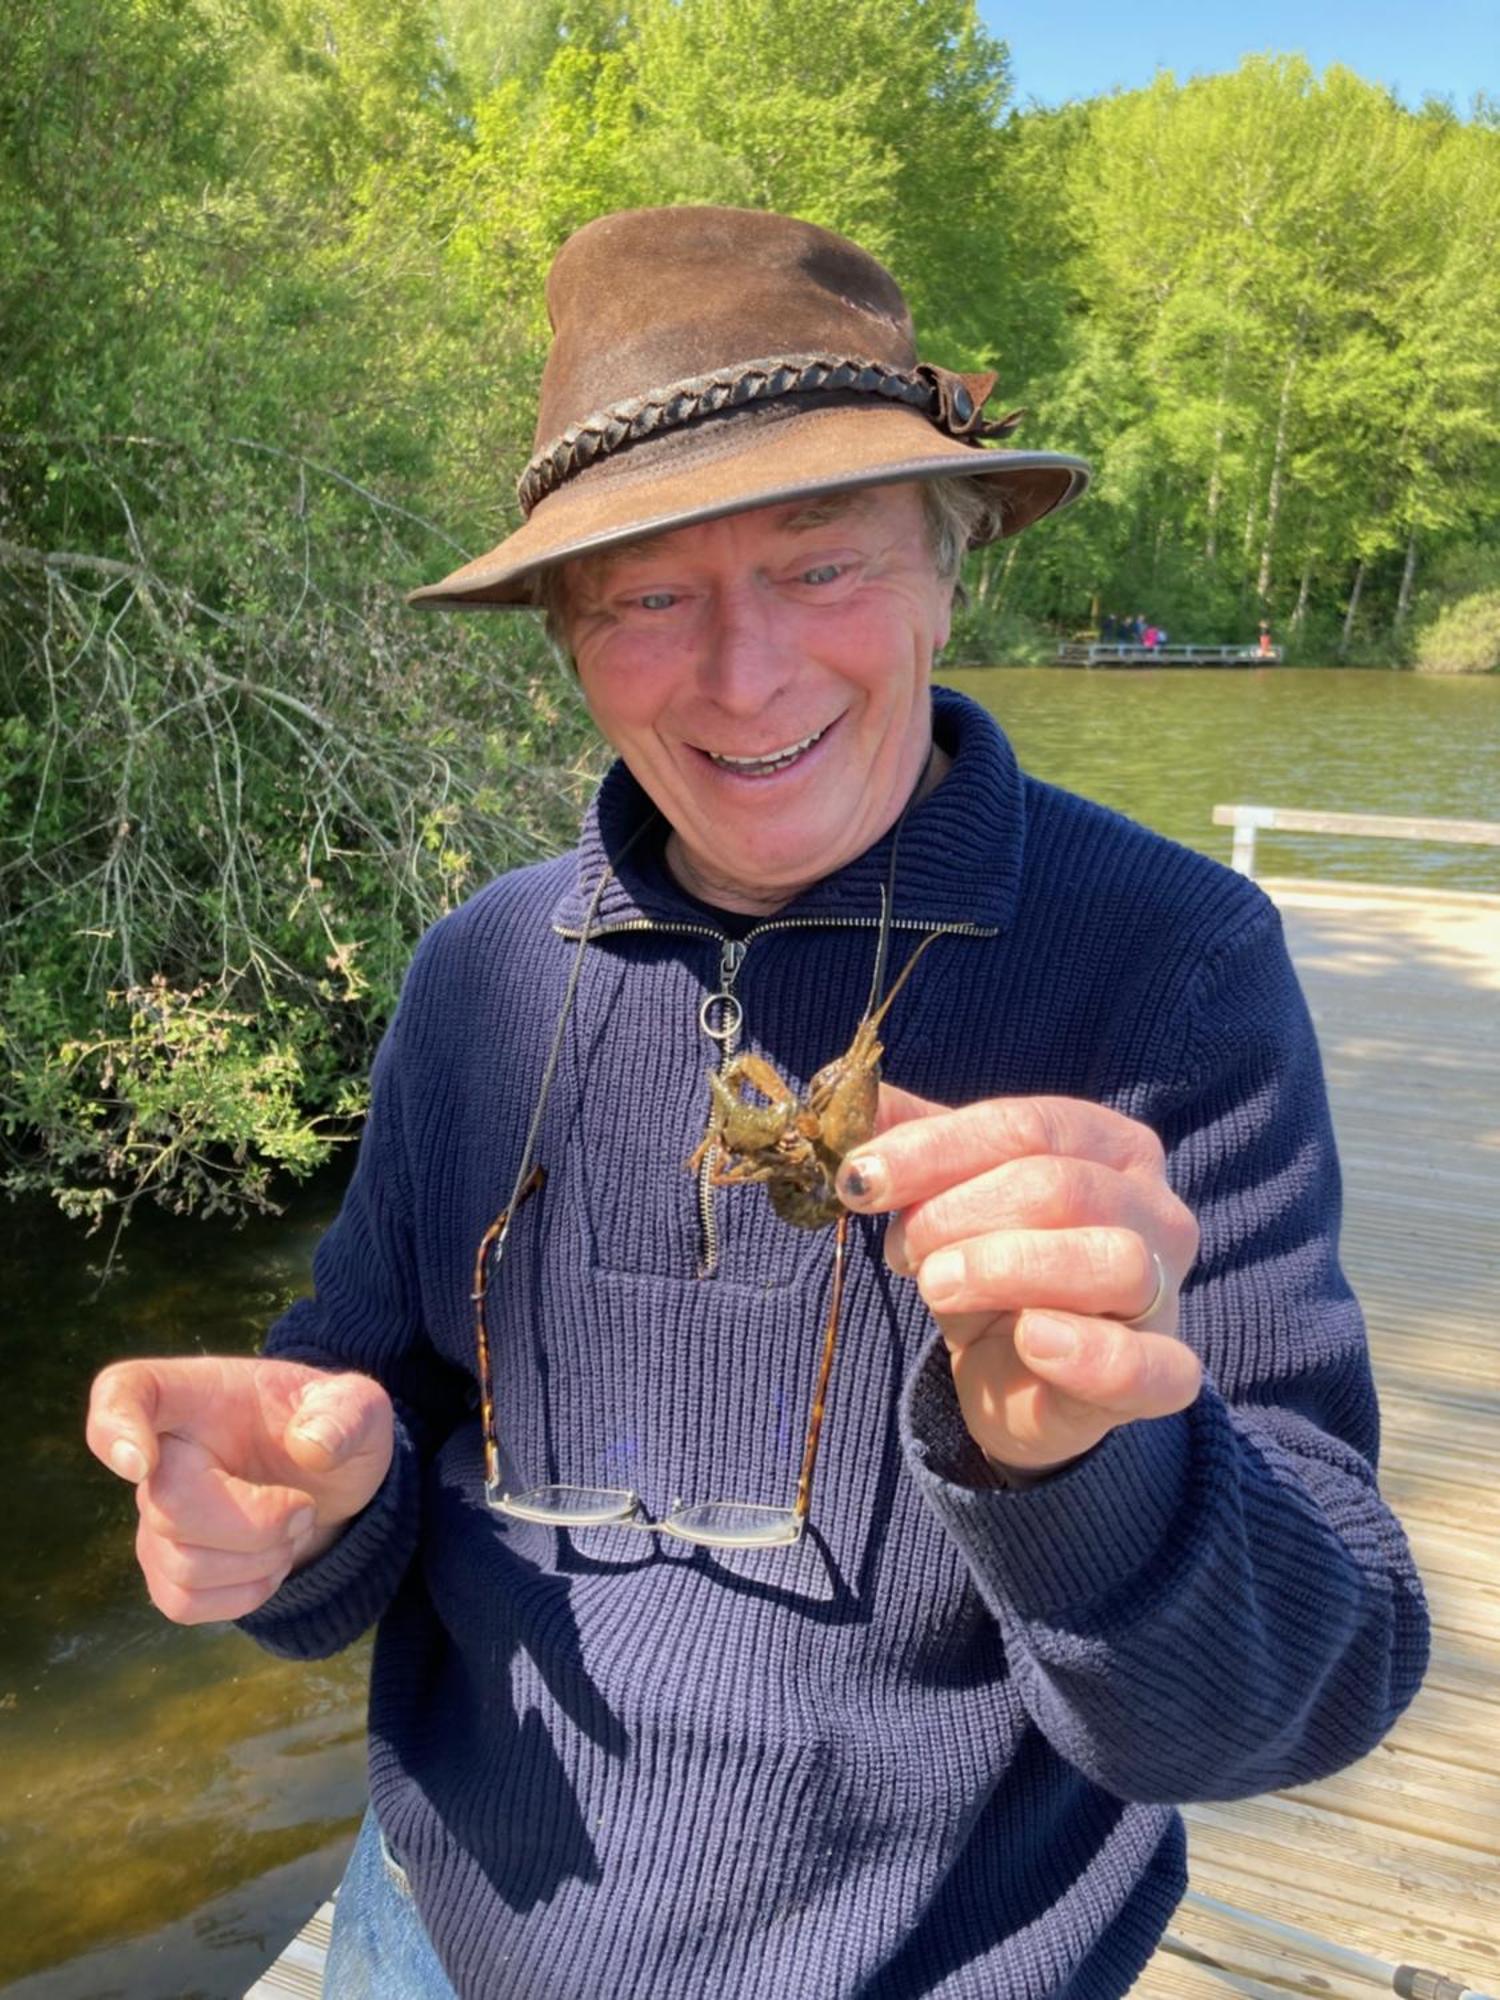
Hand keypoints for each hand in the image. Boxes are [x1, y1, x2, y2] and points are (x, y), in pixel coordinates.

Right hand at [86, 1356, 394, 1622]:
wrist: (332, 1483)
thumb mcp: (361, 1408)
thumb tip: (310, 1445)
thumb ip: (348, 1414)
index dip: (114, 1426)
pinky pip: (183, 1602)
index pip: (125, 1391)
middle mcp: (164, 1451)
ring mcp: (156, 1512)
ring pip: (181, 1563)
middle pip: (169, 1507)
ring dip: (260, 1560)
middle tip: (305, 1508)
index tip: (140, 1462)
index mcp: (198, 1394)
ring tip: (293, 1528)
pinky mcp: (165, 1566)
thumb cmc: (333, 1431)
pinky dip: (243, 1595)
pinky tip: (271, 1564)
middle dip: (256, 1524)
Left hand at [838, 1090, 1200, 1476]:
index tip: (861, 1178)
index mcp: (1112, 1146)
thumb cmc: (993, 1268)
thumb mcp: (950, 1197)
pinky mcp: (1161, 1377)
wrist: (1020, 1379)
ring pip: (1108, 1260)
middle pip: (1058, 1186)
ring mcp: (1166, 1295)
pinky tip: (1028, 1338)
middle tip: (904, 1250)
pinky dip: (1086, 1350)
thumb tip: (848, 1099)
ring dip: (1001, 1269)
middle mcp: (1156, 1210)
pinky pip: (1147, 1365)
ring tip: (940, 1287)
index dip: (934, 1149)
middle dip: (956, 1213)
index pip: (1027, 1126)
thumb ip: (909, 1146)